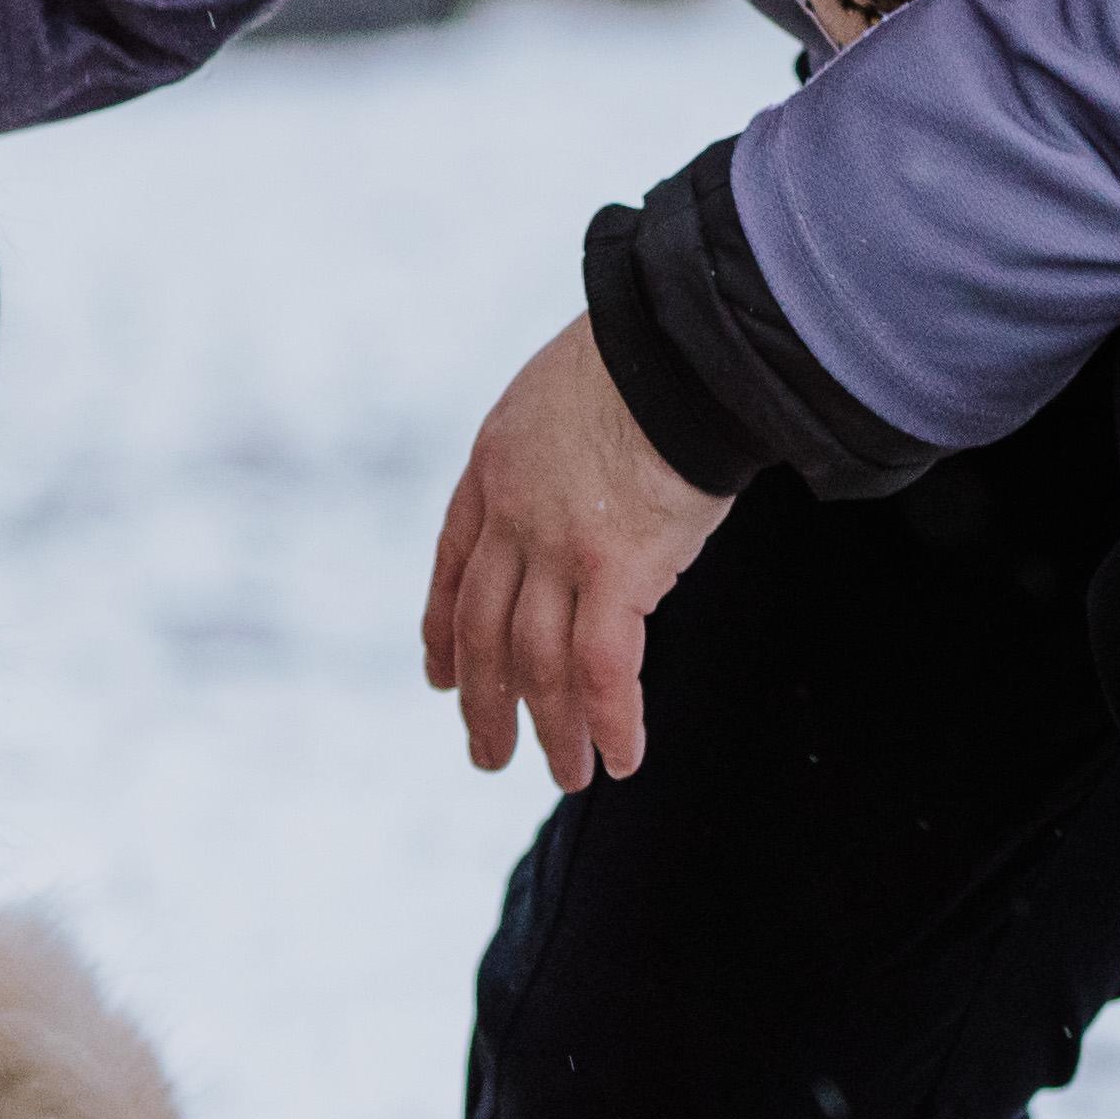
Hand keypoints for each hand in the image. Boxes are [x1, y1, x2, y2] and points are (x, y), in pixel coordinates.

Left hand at [417, 315, 730, 795]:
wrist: (677, 343)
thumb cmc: (643, 358)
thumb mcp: (563, 396)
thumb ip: (556, 456)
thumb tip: (586, 495)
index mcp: (492, 468)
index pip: (453, 567)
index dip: (444, 632)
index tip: (442, 679)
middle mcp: (512, 515)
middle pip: (482, 630)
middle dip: (483, 703)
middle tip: (486, 756)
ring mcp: (558, 545)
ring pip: (535, 662)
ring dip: (549, 729)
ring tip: (566, 775)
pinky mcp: (616, 568)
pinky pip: (601, 668)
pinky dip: (611, 720)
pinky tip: (621, 757)